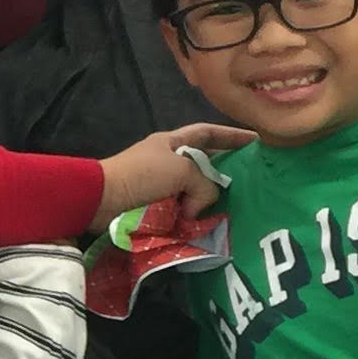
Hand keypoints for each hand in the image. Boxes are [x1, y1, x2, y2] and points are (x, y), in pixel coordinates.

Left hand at [97, 123, 253, 220]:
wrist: (101, 199)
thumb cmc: (142, 175)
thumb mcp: (182, 170)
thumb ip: (204, 184)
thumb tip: (197, 208)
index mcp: (173, 141)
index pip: (208, 132)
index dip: (232, 135)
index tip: (256, 140)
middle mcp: (168, 159)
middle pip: (204, 164)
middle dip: (223, 174)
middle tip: (249, 185)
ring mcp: (160, 184)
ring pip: (194, 190)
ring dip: (207, 201)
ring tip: (231, 210)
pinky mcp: (154, 206)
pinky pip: (180, 209)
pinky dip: (191, 216)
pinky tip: (205, 225)